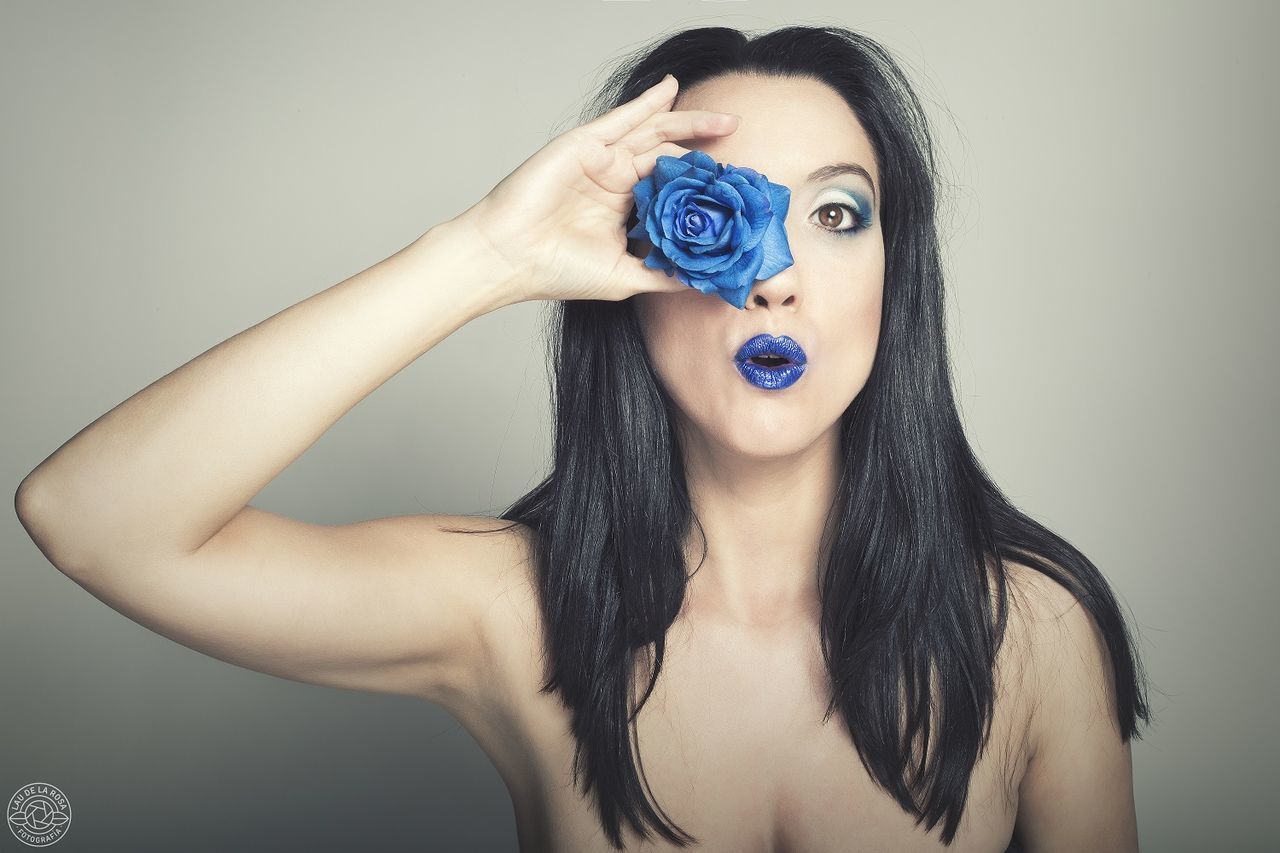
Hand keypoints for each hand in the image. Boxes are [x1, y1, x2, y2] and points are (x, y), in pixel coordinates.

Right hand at [450, 75, 740, 303]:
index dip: (703, 190)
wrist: (511, 259)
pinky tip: (671, 88)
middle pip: (670, 158)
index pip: (673, 191)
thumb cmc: (557, 270)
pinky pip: (624, 118)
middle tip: (740, 150)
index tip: (738, 193)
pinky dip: (648, 103)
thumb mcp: (626, 276)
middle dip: (707, 153)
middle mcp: (615, 181)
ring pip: (654, 134)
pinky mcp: (587, 145)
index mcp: (624, 209)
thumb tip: (705, 281)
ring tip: (726, 122)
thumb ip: (664, 273)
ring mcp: (602, 161)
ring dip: (691, 124)